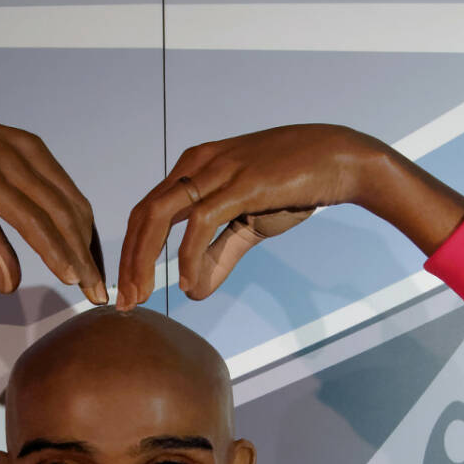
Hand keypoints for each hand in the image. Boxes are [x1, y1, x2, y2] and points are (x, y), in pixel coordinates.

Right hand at [0, 106, 106, 303]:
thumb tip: (11, 286)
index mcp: (32, 151)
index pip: (73, 201)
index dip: (87, 241)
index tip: (94, 273)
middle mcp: (29, 153)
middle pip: (74, 211)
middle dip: (90, 255)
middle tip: (100, 292)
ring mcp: (11, 163)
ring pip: (59, 218)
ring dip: (79, 258)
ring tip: (90, 291)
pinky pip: (33, 220)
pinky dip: (54, 249)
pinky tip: (68, 273)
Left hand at [116, 124, 381, 306]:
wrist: (339, 161)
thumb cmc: (293, 187)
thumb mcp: (248, 226)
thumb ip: (218, 257)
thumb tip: (192, 291)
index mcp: (193, 169)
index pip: (146, 212)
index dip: (131, 253)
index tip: (128, 291)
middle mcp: (196, 164)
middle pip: (143, 215)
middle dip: (128, 262)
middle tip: (124, 302)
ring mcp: (216, 171)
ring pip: (159, 216)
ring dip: (145, 261)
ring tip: (142, 297)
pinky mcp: (239, 183)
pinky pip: (200, 223)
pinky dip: (188, 256)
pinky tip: (187, 282)